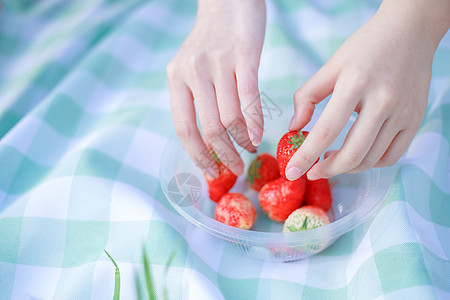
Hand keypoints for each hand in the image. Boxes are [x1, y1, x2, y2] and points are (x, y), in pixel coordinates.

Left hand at [167, 0, 265, 176]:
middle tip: (236, 169)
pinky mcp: (243, 56)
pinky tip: (258, 136)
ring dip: (241, 142)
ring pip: (229, 118)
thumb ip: (195, 96)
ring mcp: (218, 64)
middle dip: (224, 156)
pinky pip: (249, 98)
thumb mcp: (191, 66)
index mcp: (177, 78)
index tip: (211, 172)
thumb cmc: (213, 39)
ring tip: (250, 149)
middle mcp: (193, 72)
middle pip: (209, 129)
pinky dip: (254, 122)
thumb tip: (208, 137)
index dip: (198, 155)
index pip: (184, 128)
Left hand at [286, 0, 449, 180]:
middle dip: (327, 170)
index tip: (292, 173)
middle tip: (312, 171)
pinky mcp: (416, 120)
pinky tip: (357, 154)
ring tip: (332, 159)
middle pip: (353, 154)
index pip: (327, 131)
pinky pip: (392, 156)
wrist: (410, 32)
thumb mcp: (330, 66)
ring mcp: (403, 112)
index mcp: (355, 84)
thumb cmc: (365, 48)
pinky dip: (371, 163)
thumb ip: (307, 97)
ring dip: (347, 168)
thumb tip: (294, 128)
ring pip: (372, 159)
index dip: (306, 156)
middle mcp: (383, 100)